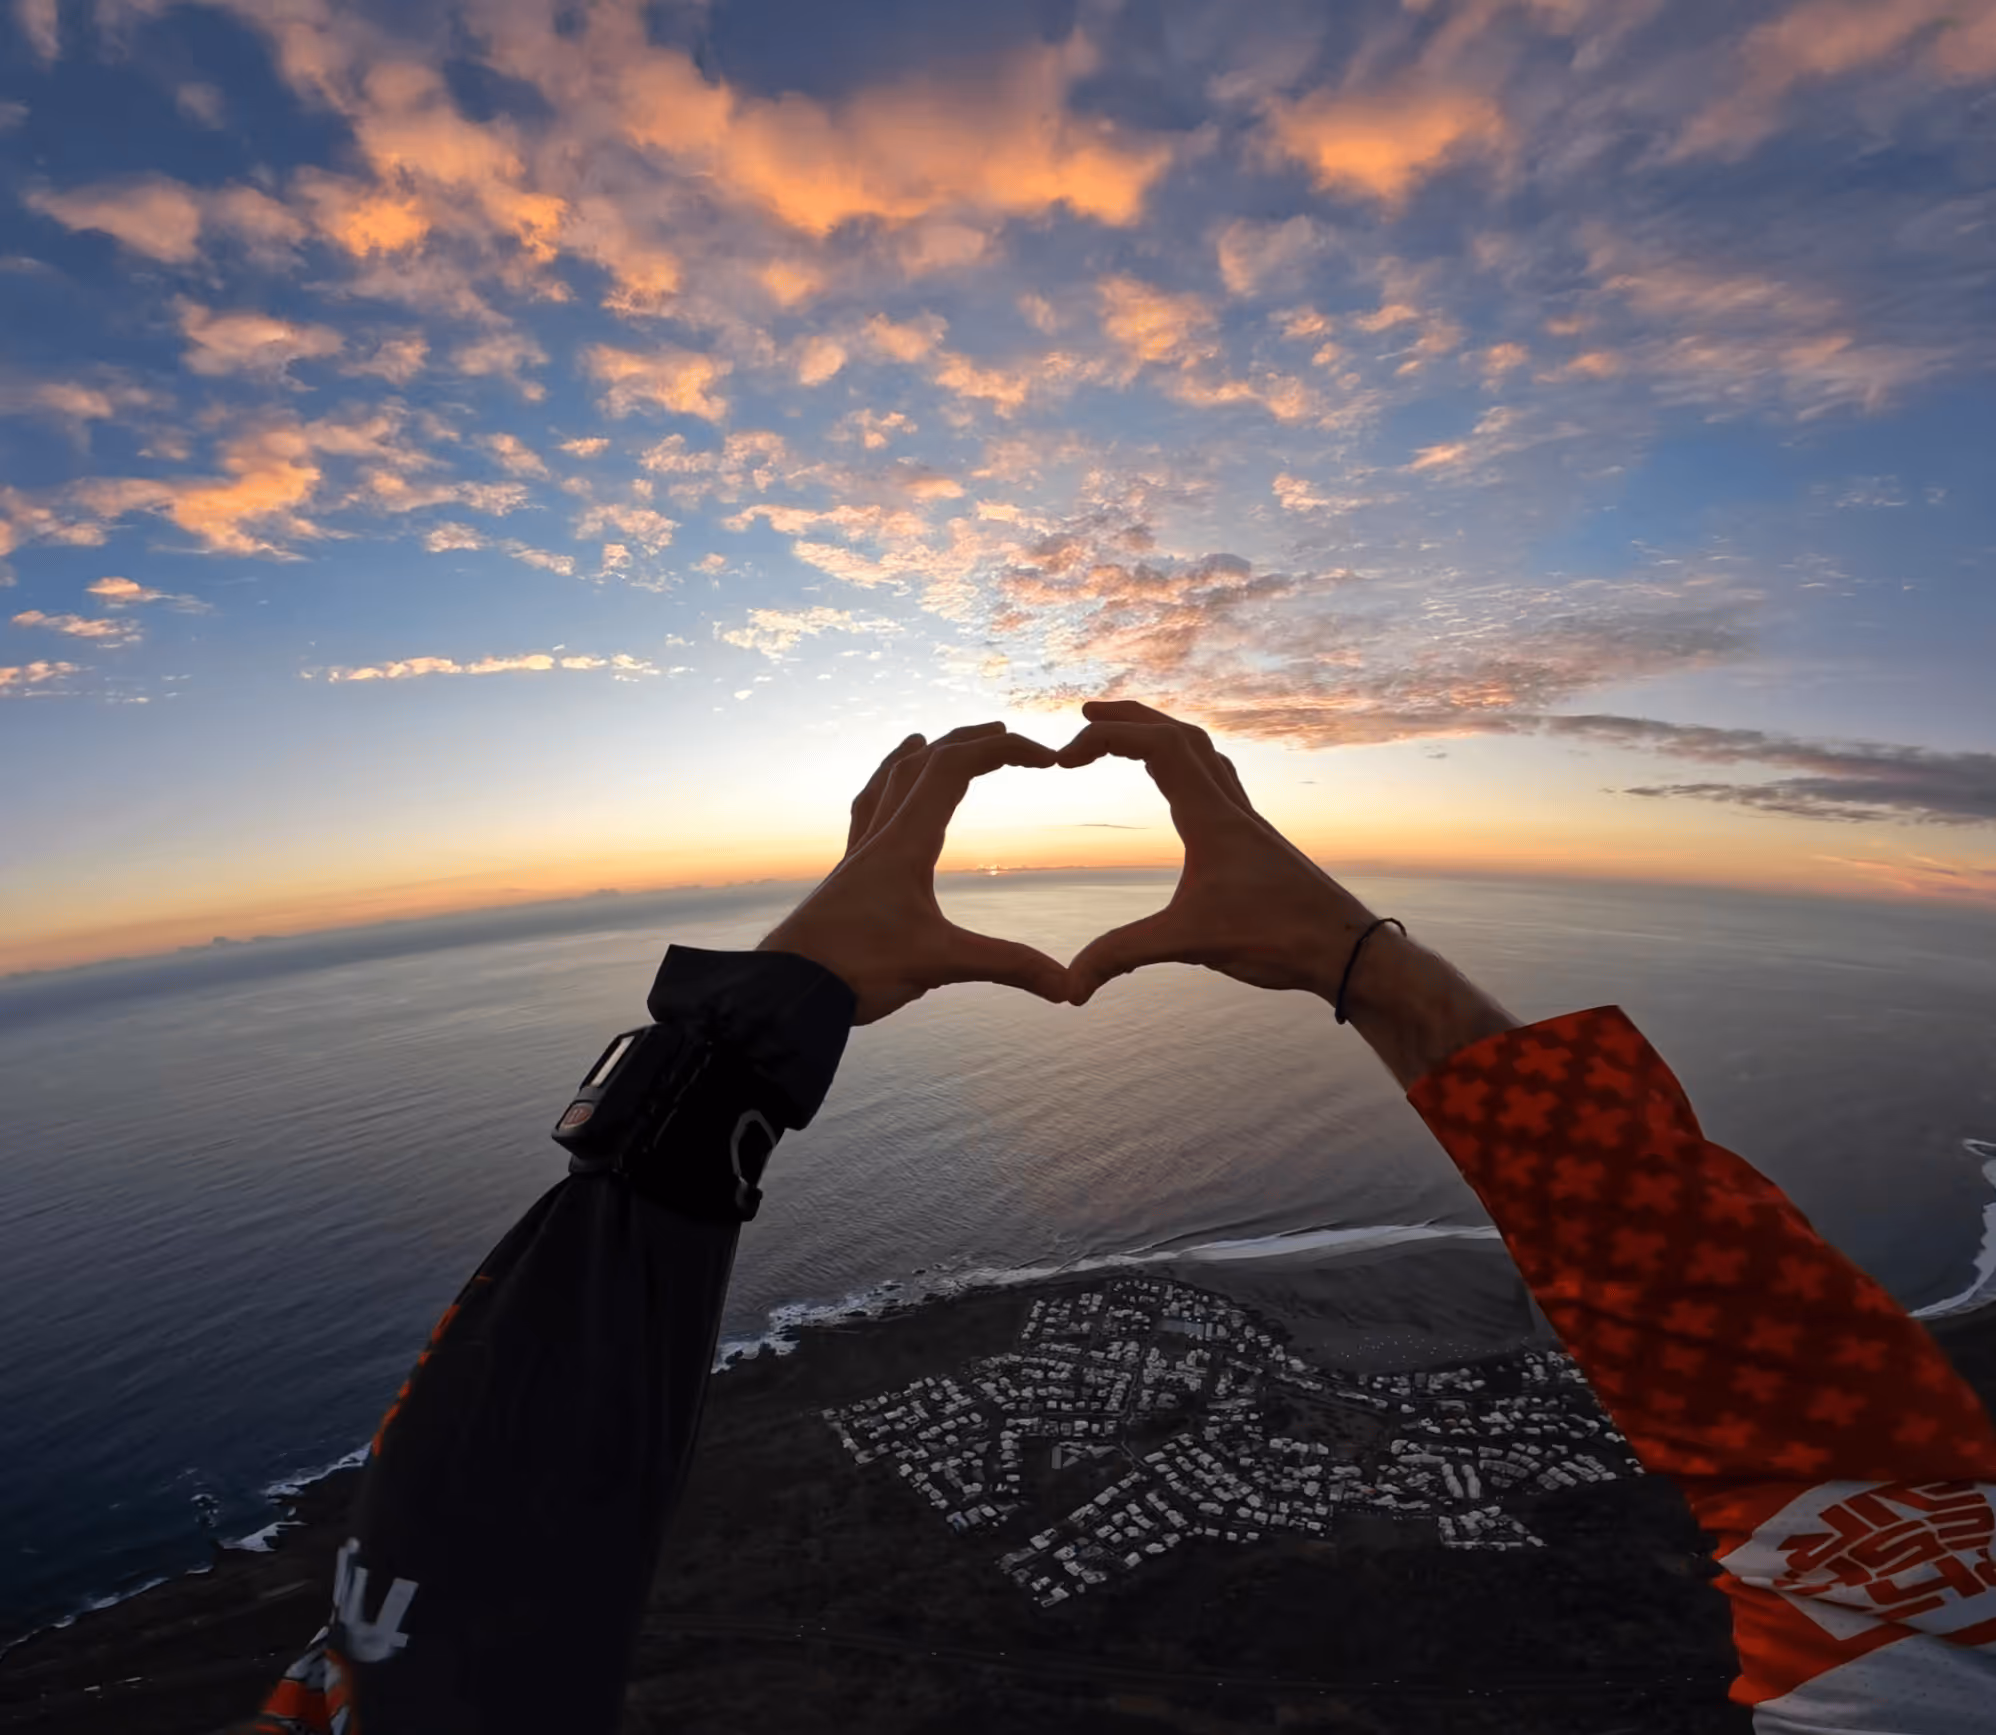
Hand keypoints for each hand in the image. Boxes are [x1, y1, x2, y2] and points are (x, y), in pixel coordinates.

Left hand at [758, 722, 1070, 1024]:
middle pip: (923, 764)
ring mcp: (859, 856)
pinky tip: (878, 804)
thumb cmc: (853, 969)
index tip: (1046, 756)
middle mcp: (880, 837)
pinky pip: (863, 816)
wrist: (785, 989)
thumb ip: (1005, 966)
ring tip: (926, 740)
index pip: (955, 768)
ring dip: (916, 756)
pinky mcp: (846, 878)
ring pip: (886, 783)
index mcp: (905, 841)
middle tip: (1004, 733)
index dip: (1003, 750)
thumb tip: (1067, 987)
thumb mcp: (939, 963)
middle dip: (968, 741)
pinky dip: (879, 793)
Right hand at [1055, 699, 1379, 1007]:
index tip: (1064, 759)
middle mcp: (1231, 808)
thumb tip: (1070, 988)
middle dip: (1130, 718)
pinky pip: (1218, 782)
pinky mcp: (1255, 842)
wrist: (1348, 950)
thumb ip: (1123, 955)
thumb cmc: (1280, 939)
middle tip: (1086, 716)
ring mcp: (1247, 822)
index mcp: (1212, 817)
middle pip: (1180, 734)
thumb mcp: (1190, 944)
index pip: (1157, 746)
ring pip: (1204, 754)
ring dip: (1162, 735)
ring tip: (1126, 741)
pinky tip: (1178, 794)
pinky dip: (1188, 767)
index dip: (1107, 737)